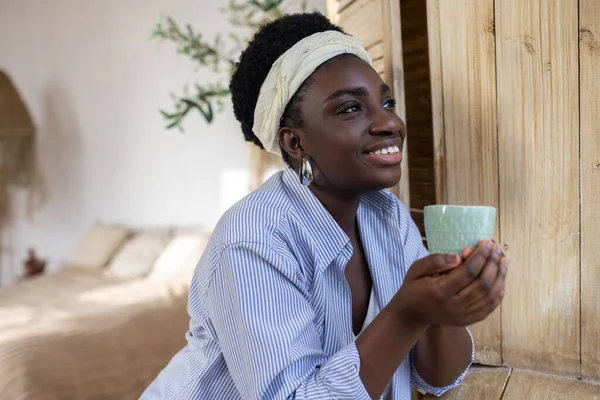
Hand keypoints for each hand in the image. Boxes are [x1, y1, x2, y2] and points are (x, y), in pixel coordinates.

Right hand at [393, 240, 507, 327]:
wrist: (412, 314)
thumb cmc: (414, 287)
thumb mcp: (416, 269)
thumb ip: (435, 261)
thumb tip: (458, 257)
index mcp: (439, 292)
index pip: (468, 272)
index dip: (480, 256)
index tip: (486, 242)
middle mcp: (453, 306)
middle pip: (482, 284)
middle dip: (493, 263)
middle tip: (496, 248)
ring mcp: (463, 315)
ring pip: (490, 296)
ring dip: (500, 276)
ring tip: (503, 260)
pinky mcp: (468, 320)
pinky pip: (490, 307)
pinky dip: (499, 292)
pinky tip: (501, 279)